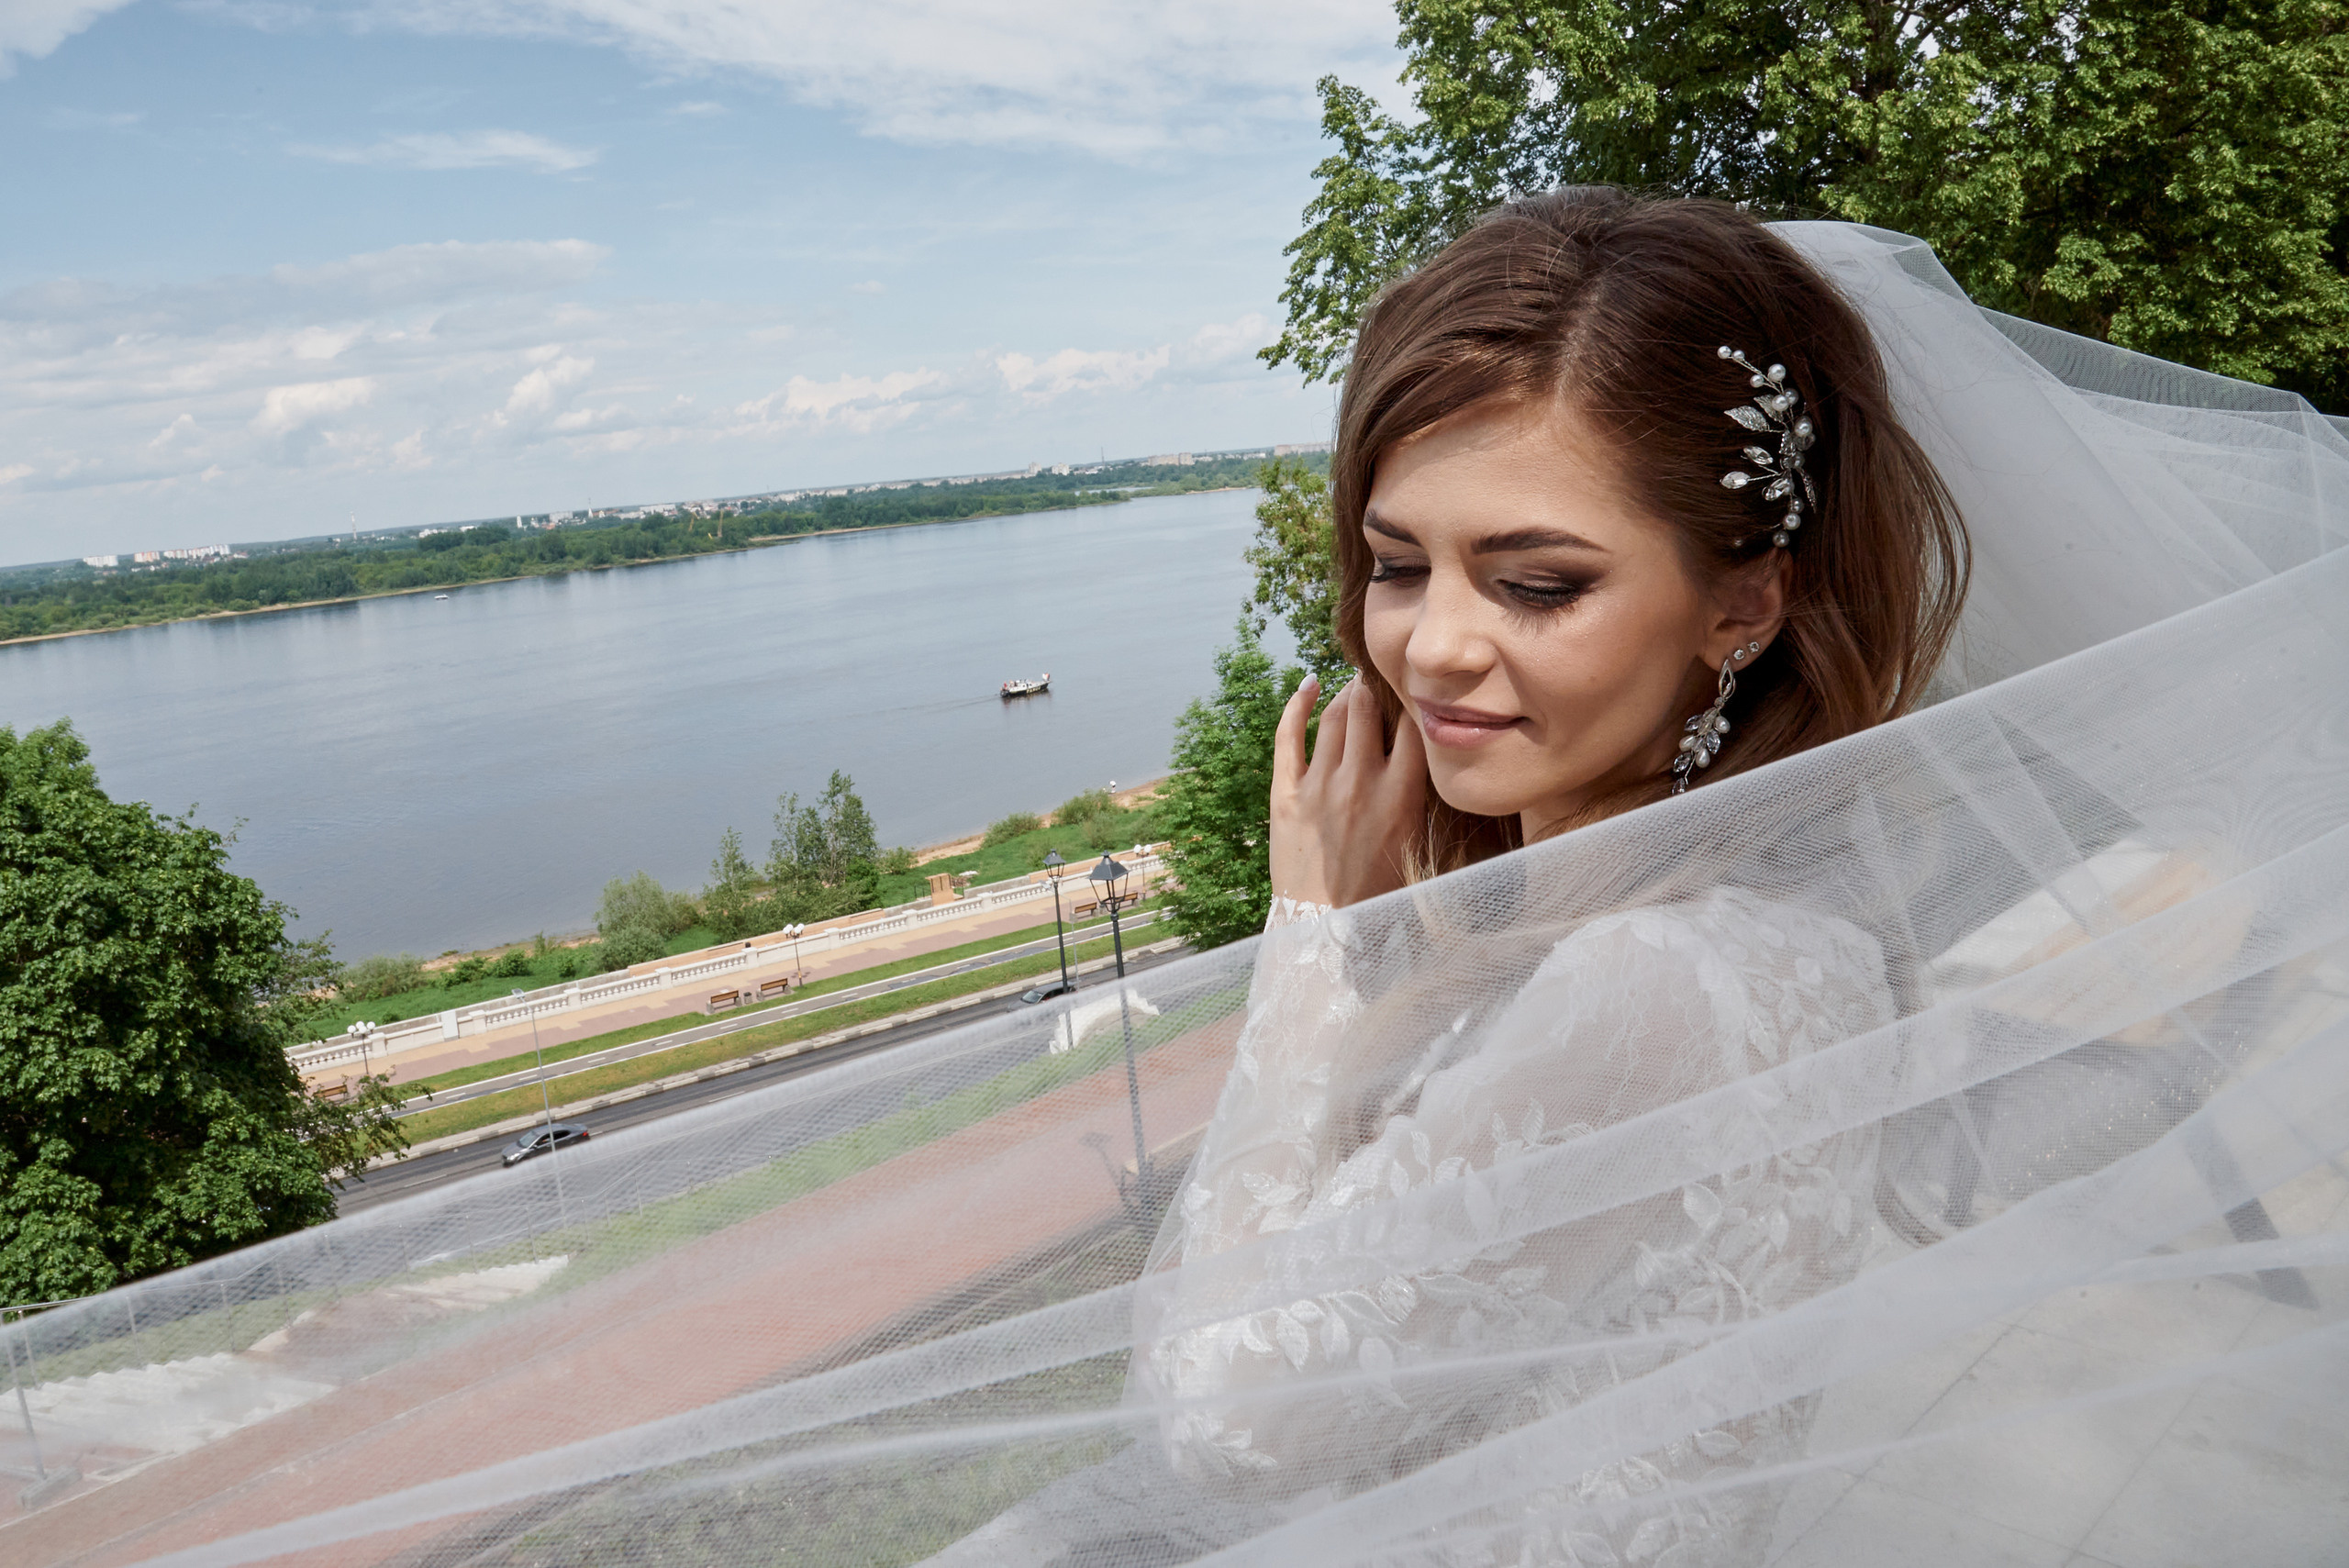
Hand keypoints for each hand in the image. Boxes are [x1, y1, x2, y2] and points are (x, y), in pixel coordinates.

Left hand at [1270, 674, 1427, 908]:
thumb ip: (1425, 801)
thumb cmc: (1378, 896)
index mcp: (1401, 797)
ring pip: (1335, 716)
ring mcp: (1319, 786)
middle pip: (1369, 707)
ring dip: (1345, 692)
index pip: (1414, 725)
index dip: (1415, 700)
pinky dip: (1297, 704)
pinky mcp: (1285, 795)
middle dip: (1375, 684)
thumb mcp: (1418, 848)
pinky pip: (1288, 735)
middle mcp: (1360, 782)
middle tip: (1381, 676)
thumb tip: (1437, 760)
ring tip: (1354, 683)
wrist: (1324, 931)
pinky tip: (1307, 685)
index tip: (1417, 691)